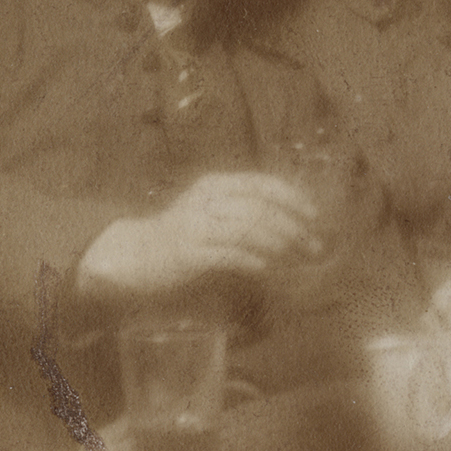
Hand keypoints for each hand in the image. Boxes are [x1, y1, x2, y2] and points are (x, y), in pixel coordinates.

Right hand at [78, 172, 319, 302]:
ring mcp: (195, 225)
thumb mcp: (213, 209)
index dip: (292, 198)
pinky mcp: (187, 252)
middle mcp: (206, 199)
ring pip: (246, 228)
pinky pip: (226, 254)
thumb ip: (245, 209)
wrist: (137, 253)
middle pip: (259, 208)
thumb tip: (293, 220)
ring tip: (294, 256)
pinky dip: (251, 259)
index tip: (314, 215)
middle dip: (293, 227)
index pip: (262, 184)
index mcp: (216, 184)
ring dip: (277, 243)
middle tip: (313, 245)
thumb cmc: (184, 233)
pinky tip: (265, 267)